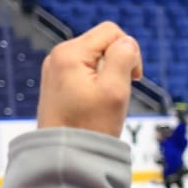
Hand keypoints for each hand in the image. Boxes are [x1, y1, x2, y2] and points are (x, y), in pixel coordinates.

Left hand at [36, 22, 140, 137]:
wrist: (64, 155)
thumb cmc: (90, 126)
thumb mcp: (115, 90)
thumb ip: (123, 58)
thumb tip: (128, 42)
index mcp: (71, 53)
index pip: (112, 32)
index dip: (130, 52)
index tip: (132, 79)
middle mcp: (59, 55)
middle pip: (103, 42)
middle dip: (119, 62)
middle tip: (119, 91)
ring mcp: (55, 68)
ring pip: (96, 57)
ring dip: (109, 74)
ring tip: (106, 99)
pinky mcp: (57, 81)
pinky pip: (85, 69)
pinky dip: (97, 81)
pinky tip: (96, 102)